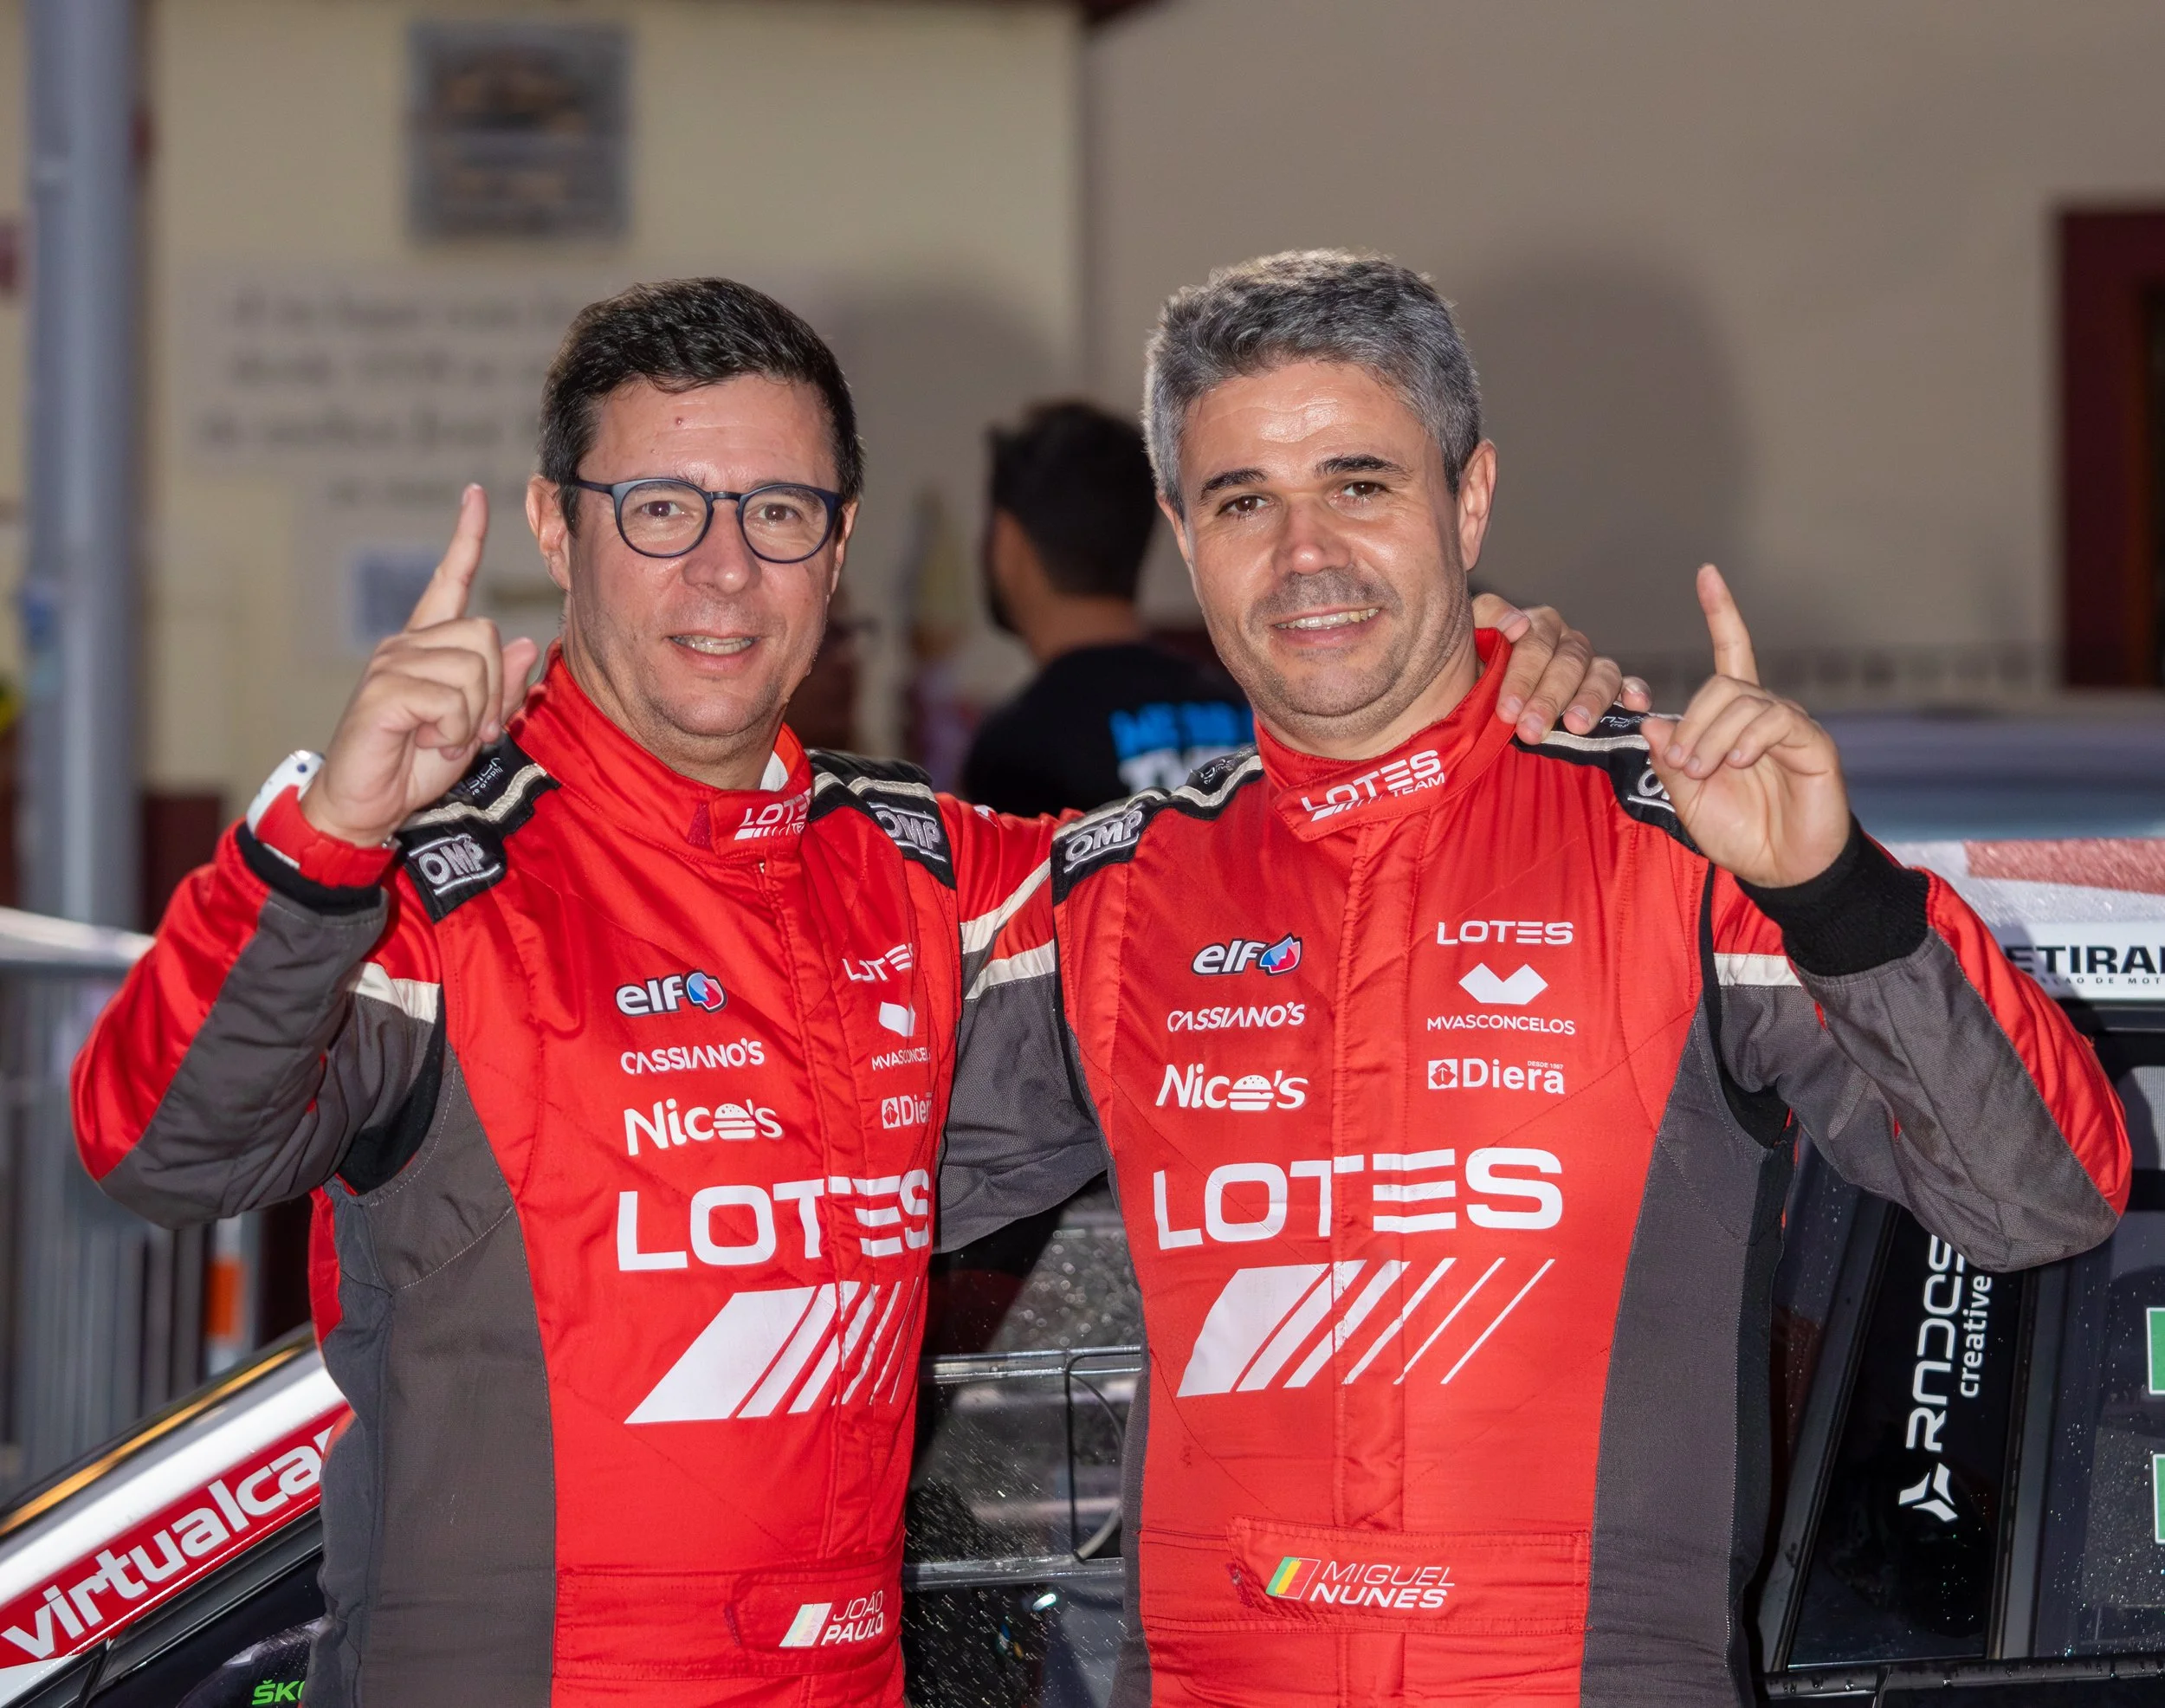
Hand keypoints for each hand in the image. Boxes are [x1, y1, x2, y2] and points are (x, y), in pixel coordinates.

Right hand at [303, 486, 543, 847]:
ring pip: (472, 669)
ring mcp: (392, 664)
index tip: (476, 495)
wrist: (367, 804)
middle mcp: (406, 644)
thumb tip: (522, 644)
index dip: (466, 537)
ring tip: (441, 738)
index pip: (449, 579)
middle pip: (485, 637)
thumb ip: (498, 687)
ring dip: (471, 717)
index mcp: (427, 644)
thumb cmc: (415, 763)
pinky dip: (452, 731)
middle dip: (491, 692)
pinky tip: (426, 742)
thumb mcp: (472, 725)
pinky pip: (449, 700)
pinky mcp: (384, 692)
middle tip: (467, 731)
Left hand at [1473, 593, 1652, 741]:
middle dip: (1548, 699)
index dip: (1521, 677)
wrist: (1478, 704)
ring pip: (1601, 673)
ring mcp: (1590, 664)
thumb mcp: (1469, 641)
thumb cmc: (1475, 673)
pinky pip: (1628, 685)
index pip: (1535, 643)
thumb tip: (1517, 622)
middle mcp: (1567, 642)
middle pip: (1567, 663)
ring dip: (1589, 700)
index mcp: (1535, 626)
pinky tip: (1634, 704)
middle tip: (1530, 730)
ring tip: (1574, 726)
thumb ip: (1485, 618)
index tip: (1507, 710)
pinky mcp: (1610, 688)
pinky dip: (1634, 692)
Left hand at [1643, 566, 1848, 888]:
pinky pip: (1775, 720)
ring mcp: (1790, 726)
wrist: (1780, 869)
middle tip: (1683, 764)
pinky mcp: (1812, 744)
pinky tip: (1738, 762)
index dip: (1722, 612)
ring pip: (1743, 701)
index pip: (1732, 652)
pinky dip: (1748, 737)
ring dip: (1711, 736)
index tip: (1707, 573)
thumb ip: (1670, 759)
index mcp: (1734, 719)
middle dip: (1692, 721)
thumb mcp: (1687, 796)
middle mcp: (1764, 713)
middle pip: (1722, 684)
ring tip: (1705, 770)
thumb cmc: (1739, 832)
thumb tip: (1654, 723)